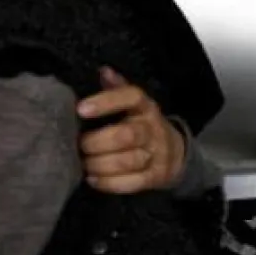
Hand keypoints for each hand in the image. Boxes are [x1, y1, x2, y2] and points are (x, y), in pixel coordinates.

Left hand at [76, 67, 186, 193]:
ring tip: (84, 164)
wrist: (176, 153)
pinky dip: (110, 183)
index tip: (81, 109)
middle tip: (80, 146)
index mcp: (145, 107)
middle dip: (97, 142)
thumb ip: (117, 89)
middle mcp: (153, 129)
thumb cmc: (143, 125)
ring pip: (128, 161)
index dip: (106, 102)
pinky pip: (133, 183)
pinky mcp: (155, 176)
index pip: (131, 97)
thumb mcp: (134, 105)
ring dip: (100, 164)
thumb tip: (103, 71)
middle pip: (127, 135)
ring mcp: (156, 154)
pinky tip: (93, 179)